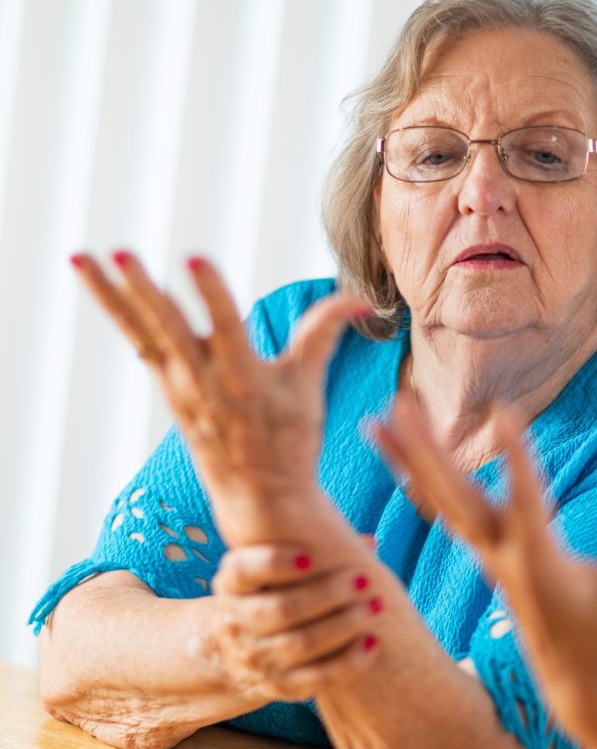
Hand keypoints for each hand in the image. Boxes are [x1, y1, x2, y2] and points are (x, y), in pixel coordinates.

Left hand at [70, 251, 369, 545]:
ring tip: (81, 256)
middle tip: (123, 252)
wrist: (258, 496)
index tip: (195, 258)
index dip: (211, 292)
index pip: (225, 327)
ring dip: (111, 293)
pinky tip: (97, 281)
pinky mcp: (168, 387)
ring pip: (141, 330)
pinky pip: (139, 341)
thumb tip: (363, 300)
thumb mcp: (309, 388)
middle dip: (143, 290)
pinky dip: (118, 311)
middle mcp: (202, 381)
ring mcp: (179, 385)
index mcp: (242, 379)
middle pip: (167, 328)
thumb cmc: (290, 441)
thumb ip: (325, 333)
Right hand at [202, 543, 382, 701]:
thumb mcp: (274, 573)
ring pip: (301, 644)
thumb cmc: (273, 595)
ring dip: (344, 625)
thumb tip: (368, 542)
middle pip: (282, 609)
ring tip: (377, 607)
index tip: (310, 556)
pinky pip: (316, 678)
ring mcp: (256, 659)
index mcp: (233, 587)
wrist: (239, 655)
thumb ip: (313, 553)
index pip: (243, 571)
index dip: (274, 562)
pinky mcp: (279, 686)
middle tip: (365, 580)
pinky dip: (348, 662)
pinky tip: (373, 643)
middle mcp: (236, 624)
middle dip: (328, 593)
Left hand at [368, 393, 596, 746]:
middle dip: (428, 455)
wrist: (583, 688)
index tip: (505, 411)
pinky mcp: (491, 558)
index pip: (526, 504)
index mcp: (540, 567)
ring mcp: (491, 559)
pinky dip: (420, 483)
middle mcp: (504, 559)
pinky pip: (446, 514)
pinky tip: (403, 456)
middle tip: (399, 405)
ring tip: (376, 419)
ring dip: (410, 462)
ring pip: (441, 504)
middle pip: (457, 501)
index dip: (518, 459)